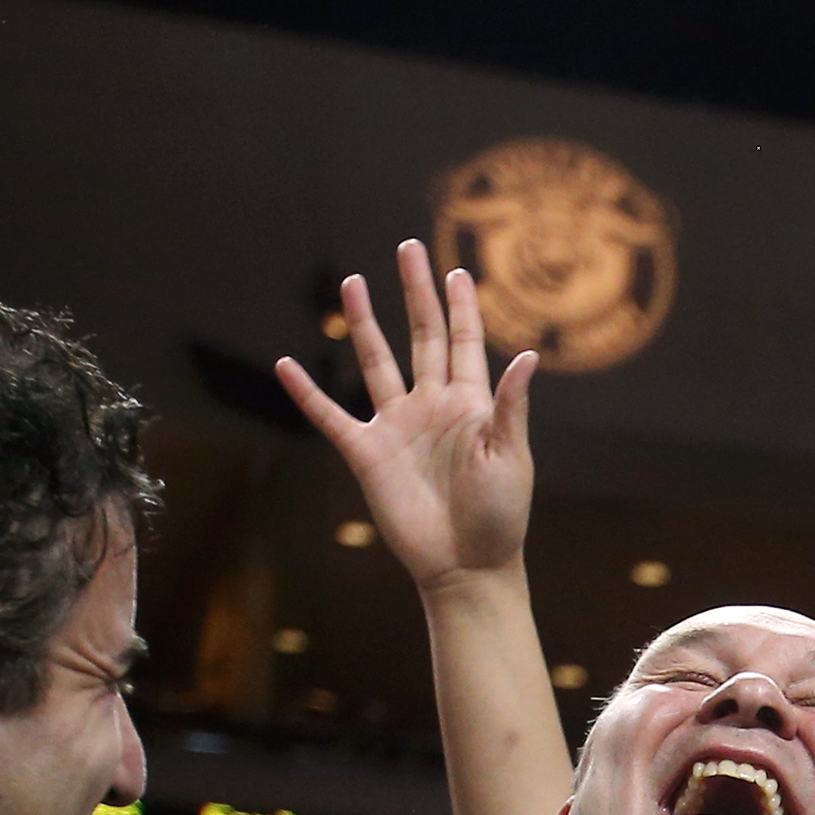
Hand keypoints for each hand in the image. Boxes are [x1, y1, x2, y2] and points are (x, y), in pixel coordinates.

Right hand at [277, 240, 538, 592]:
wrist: (466, 566)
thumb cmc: (500, 515)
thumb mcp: (511, 458)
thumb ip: (512, 406)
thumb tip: (529, 356)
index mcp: (471, 404)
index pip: (464, 342)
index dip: (461, 306)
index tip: (456, 271)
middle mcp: (432, 406)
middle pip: (421, 336)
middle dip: (416, 293)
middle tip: (409, 249)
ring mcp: (397, 427)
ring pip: (376, 362)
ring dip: (365, 324)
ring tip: (353, 283)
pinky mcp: (367, 454)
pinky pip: (330, 416)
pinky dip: (307, 393)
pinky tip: (286, 365)